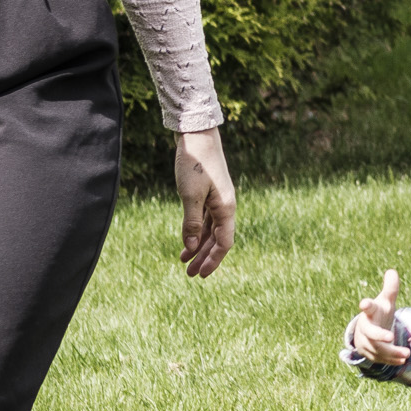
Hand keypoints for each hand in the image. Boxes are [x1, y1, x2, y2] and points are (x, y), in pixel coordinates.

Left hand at [173, 124, 238, 277]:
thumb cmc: (195, 163)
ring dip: (199, 246)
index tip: (201, 275)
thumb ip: (191, 221)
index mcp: (226, 208)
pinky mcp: (208, 193)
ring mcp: (217, 200)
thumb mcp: (190, 194)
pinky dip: (196, 232)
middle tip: (190, 275)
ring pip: (211, 230)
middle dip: (205, 258)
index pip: (224, 242)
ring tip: (184, 261)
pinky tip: (186, 240)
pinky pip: (205, 220)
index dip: (213, 260)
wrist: (197, 135)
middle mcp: (225, 206)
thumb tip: (191, 246)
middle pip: (218, 239)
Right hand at [345, 267, 410, 369]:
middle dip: (380, 335)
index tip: (364, 303)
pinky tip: (402, 360)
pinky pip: (380, 358)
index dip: (366, 305)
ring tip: (407, 353)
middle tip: (391, 337)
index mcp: (369, 313)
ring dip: (391, 352)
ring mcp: (366, 342)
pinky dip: (391, 359)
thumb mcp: (385, 301)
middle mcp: (365, 328)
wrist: (366, 331)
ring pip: (377, 349)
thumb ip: (390, 288)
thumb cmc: (378, 313)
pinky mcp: (369, 353)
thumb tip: (392, 271)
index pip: (367, 308)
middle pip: (370, 333)